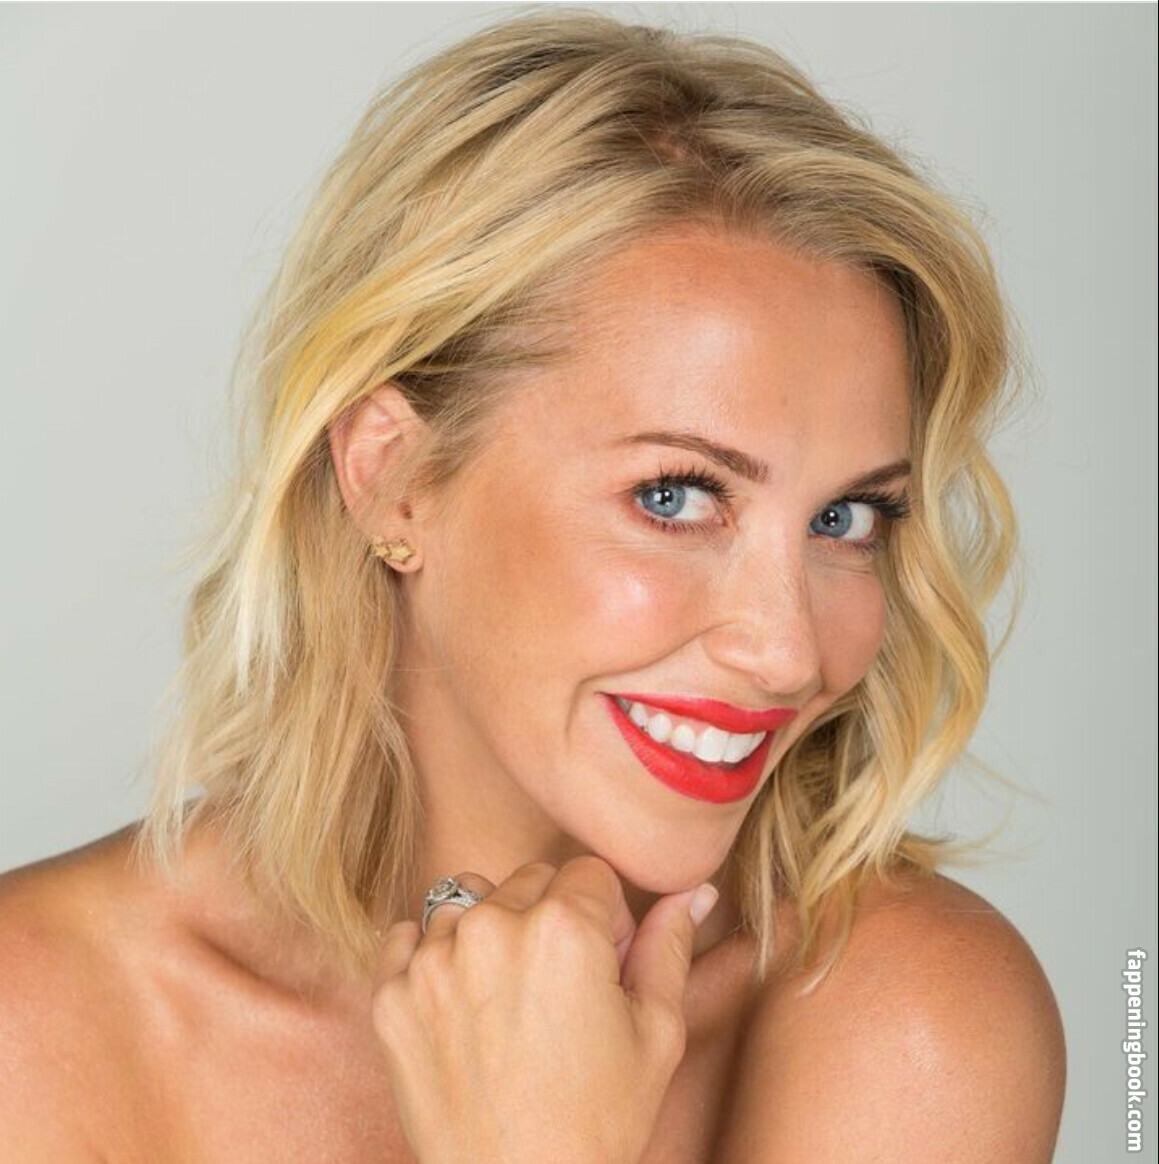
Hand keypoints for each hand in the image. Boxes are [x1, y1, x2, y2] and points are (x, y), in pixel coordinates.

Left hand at [371, 857, 717, 1163]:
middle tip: (559, 986)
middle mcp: (492, 928)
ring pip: (468, 900)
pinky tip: (459, 1001)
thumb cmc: (597, 1124)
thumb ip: (670, 946)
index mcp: (565, 929)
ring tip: (507, 995)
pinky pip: (406, 936)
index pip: (589, 872)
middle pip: (530, 880)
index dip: (604, 915)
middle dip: (550, 916)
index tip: (603, 960)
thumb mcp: (657, 1035)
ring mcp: (433, 960)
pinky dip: (430, 955)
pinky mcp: (391, 995)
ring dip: (489, 930)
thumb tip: (694, 888)